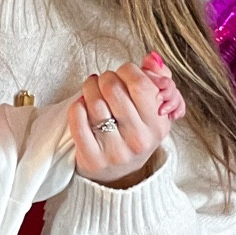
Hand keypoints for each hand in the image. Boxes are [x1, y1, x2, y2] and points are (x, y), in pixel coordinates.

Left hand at [69, 53, 183, 187]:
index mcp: (158, 124)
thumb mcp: (155, 110)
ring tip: (92, 90)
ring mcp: (115, 150)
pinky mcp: (92, 158)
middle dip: (105, 78)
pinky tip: (82, 106)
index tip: (123, 74)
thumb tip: (151, 59)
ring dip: (89, 88)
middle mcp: (138, 138)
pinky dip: (76, 107)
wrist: (121, 175)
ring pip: (94, 102)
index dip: (127, 70)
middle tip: (104, 82)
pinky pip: (78, 121)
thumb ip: (158, 79)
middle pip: (113, 88)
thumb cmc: (136, 134)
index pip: (140, 83)